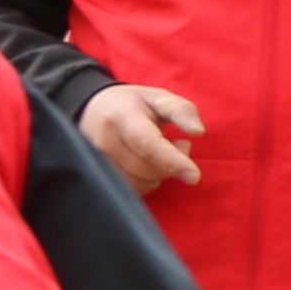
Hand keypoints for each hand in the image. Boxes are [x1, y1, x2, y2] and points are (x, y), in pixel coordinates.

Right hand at [81, 82, 203, 192]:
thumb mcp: (159, 98)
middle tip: (178, 143)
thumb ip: (182, 110)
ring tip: (159, 152)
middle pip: (148, 169)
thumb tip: (198, 131)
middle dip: (172, 163)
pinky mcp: (98, 178)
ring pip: (142, 183)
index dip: (172, 160)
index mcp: (121, 117)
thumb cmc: (132, 105)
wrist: (92, 111)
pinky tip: (147, 164)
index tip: (194, 177)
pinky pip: (133, 191)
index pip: (148, 144)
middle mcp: (104, 143)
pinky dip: (147, 181)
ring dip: (160, 173)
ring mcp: (97, 164)